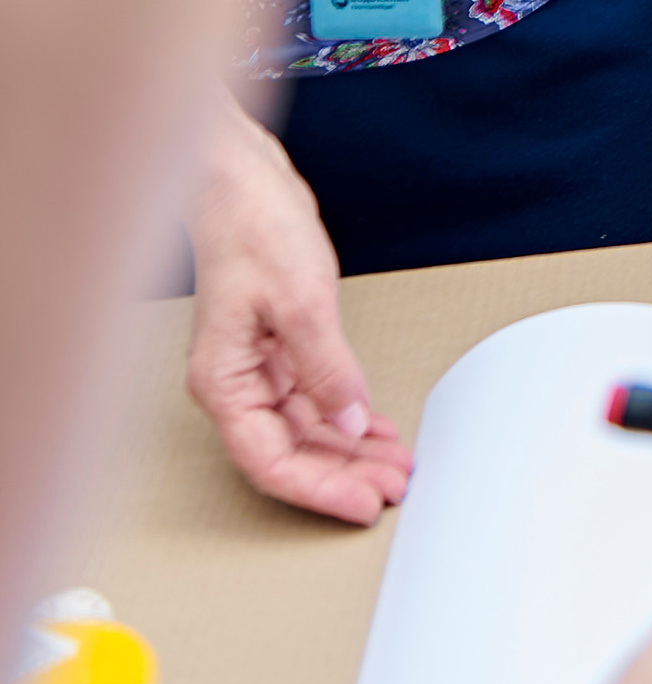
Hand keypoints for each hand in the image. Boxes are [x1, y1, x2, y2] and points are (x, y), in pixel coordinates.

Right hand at [185, 99, 411, 523]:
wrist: (243, 179)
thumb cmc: (253, 227)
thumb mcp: (300, 300)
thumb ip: (326, 368)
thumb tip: (350, 421)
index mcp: (225, 382)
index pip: (270, 461)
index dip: (318, 489)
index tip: (362, 504)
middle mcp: (235, 383)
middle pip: (290, 452)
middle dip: (344, 473)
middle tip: (394, 486)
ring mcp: (255, 367)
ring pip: (304, 430)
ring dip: (350, 449)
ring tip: (395, 463)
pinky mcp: (276, 348)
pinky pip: (311, 399)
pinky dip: (345, 415)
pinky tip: (375, 429)